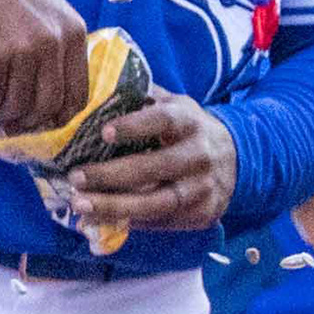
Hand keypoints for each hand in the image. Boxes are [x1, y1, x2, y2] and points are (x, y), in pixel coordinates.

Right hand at [0, 0, 90, 134]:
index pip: (79, 92)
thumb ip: (59, 48)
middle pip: (50, 105)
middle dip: (32, 121)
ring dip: (6, 115)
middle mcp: (53, 42)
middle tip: (17, 123)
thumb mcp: (51, 11)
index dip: (62, 116)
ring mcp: (23, 49)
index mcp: (73, 33)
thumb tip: (53, 98)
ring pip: (20, 104)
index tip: (47, 123)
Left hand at [63, 92, 241, 238]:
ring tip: (81, 205)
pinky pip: (160, 222)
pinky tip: (98, 220)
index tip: (104, 132)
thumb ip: (143, 100)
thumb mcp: (176, 107)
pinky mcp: (201, 214)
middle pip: (155, 167)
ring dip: (115, 206)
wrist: (237, 160)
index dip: (135, 126)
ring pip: (157, 202)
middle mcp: (200, 155)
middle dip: (112, 174)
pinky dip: (127, 223)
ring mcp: (202, 188)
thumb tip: (95, 90)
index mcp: (190, 123)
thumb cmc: (189, 131)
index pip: (163, 121)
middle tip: (76, 177)